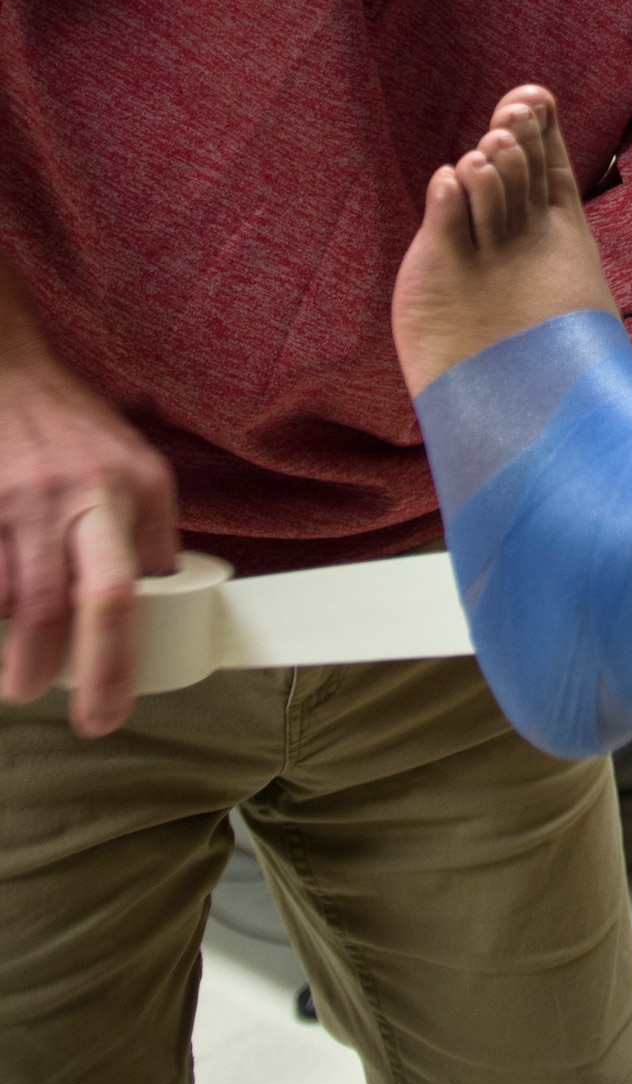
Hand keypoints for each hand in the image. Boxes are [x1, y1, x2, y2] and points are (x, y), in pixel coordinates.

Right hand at [0, 343, 177, 735]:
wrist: (10, 372)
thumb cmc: (80, 432)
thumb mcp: (140, 471)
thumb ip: (151, 536)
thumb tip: (164, 609)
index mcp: (128, 490)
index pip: (123, 592)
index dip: (114, 663)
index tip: (109, 711)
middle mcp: (72, 495)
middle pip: (60, 604)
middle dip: (57, 672)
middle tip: (59, 708)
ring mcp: (14, 501)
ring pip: (9, 600)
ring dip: (10, 651)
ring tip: (19, 674)